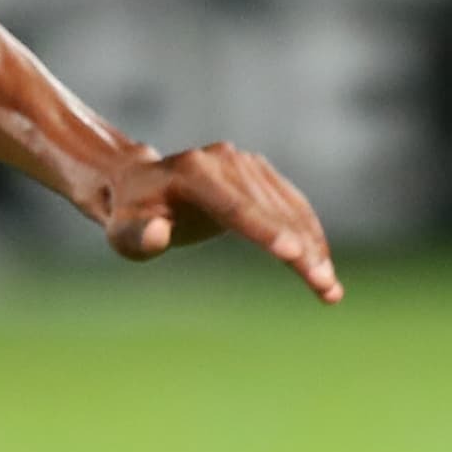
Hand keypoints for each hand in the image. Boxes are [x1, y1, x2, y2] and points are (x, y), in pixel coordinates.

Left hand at [98, 142, 344, 301]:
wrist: (139, 185)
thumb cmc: (129, 216)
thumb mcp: (121, 234)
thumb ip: (136, 237)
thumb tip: (159, 235)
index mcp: (193, 172)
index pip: (236, 206)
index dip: (265, 231)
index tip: (294, 256)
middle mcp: (225, 161)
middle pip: (270, 211)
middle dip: (300, 250)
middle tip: (324, 286)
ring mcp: (246, 164)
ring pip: (290, 209)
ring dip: (315, 248)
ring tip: (330, 290)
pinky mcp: (260, 174)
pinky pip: (293, 206)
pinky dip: (312, 235)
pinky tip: (324, 266)